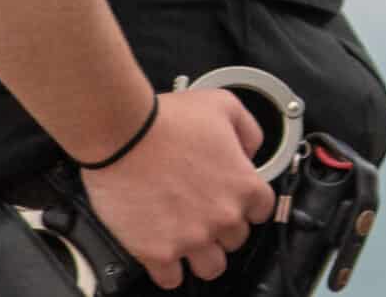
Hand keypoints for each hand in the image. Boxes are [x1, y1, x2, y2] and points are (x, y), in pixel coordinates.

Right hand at [78, 88, 277, 288]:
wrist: (122, 133)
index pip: (263, 210)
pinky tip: (164, 254)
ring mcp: (191, 238)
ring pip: (211, 268)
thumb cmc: (168, 119)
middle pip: (237, 239)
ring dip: (202, 255)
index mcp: (244, 185)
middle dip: (223, 228)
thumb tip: (250, 150)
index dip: (247, 204)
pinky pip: (170, 280)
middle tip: (205, 214)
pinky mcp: (156, 252)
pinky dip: (169, 271)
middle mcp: (222, 217)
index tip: (233, 200)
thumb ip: (249, 131)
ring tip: (189, 240)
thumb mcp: (226, 106)